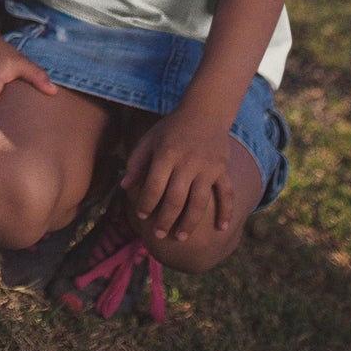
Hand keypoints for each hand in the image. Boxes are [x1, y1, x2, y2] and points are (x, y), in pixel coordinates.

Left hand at [121, 108, 236, 242]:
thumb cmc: (172, 128)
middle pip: (175, 199)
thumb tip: (123, 186)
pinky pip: (227, 194)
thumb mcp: (150, 139)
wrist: (205, 111)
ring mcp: (208, 167)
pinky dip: (226, 212)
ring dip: (190, 223)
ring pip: (199, 202)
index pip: (154, 186)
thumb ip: (137, 162)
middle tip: (159, 235)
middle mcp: (187, 162)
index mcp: (166, 153)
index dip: (145, 203)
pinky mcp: (223, 170)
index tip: (141, 216)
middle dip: (165, 220)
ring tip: (181, 238)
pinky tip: (221, 228)